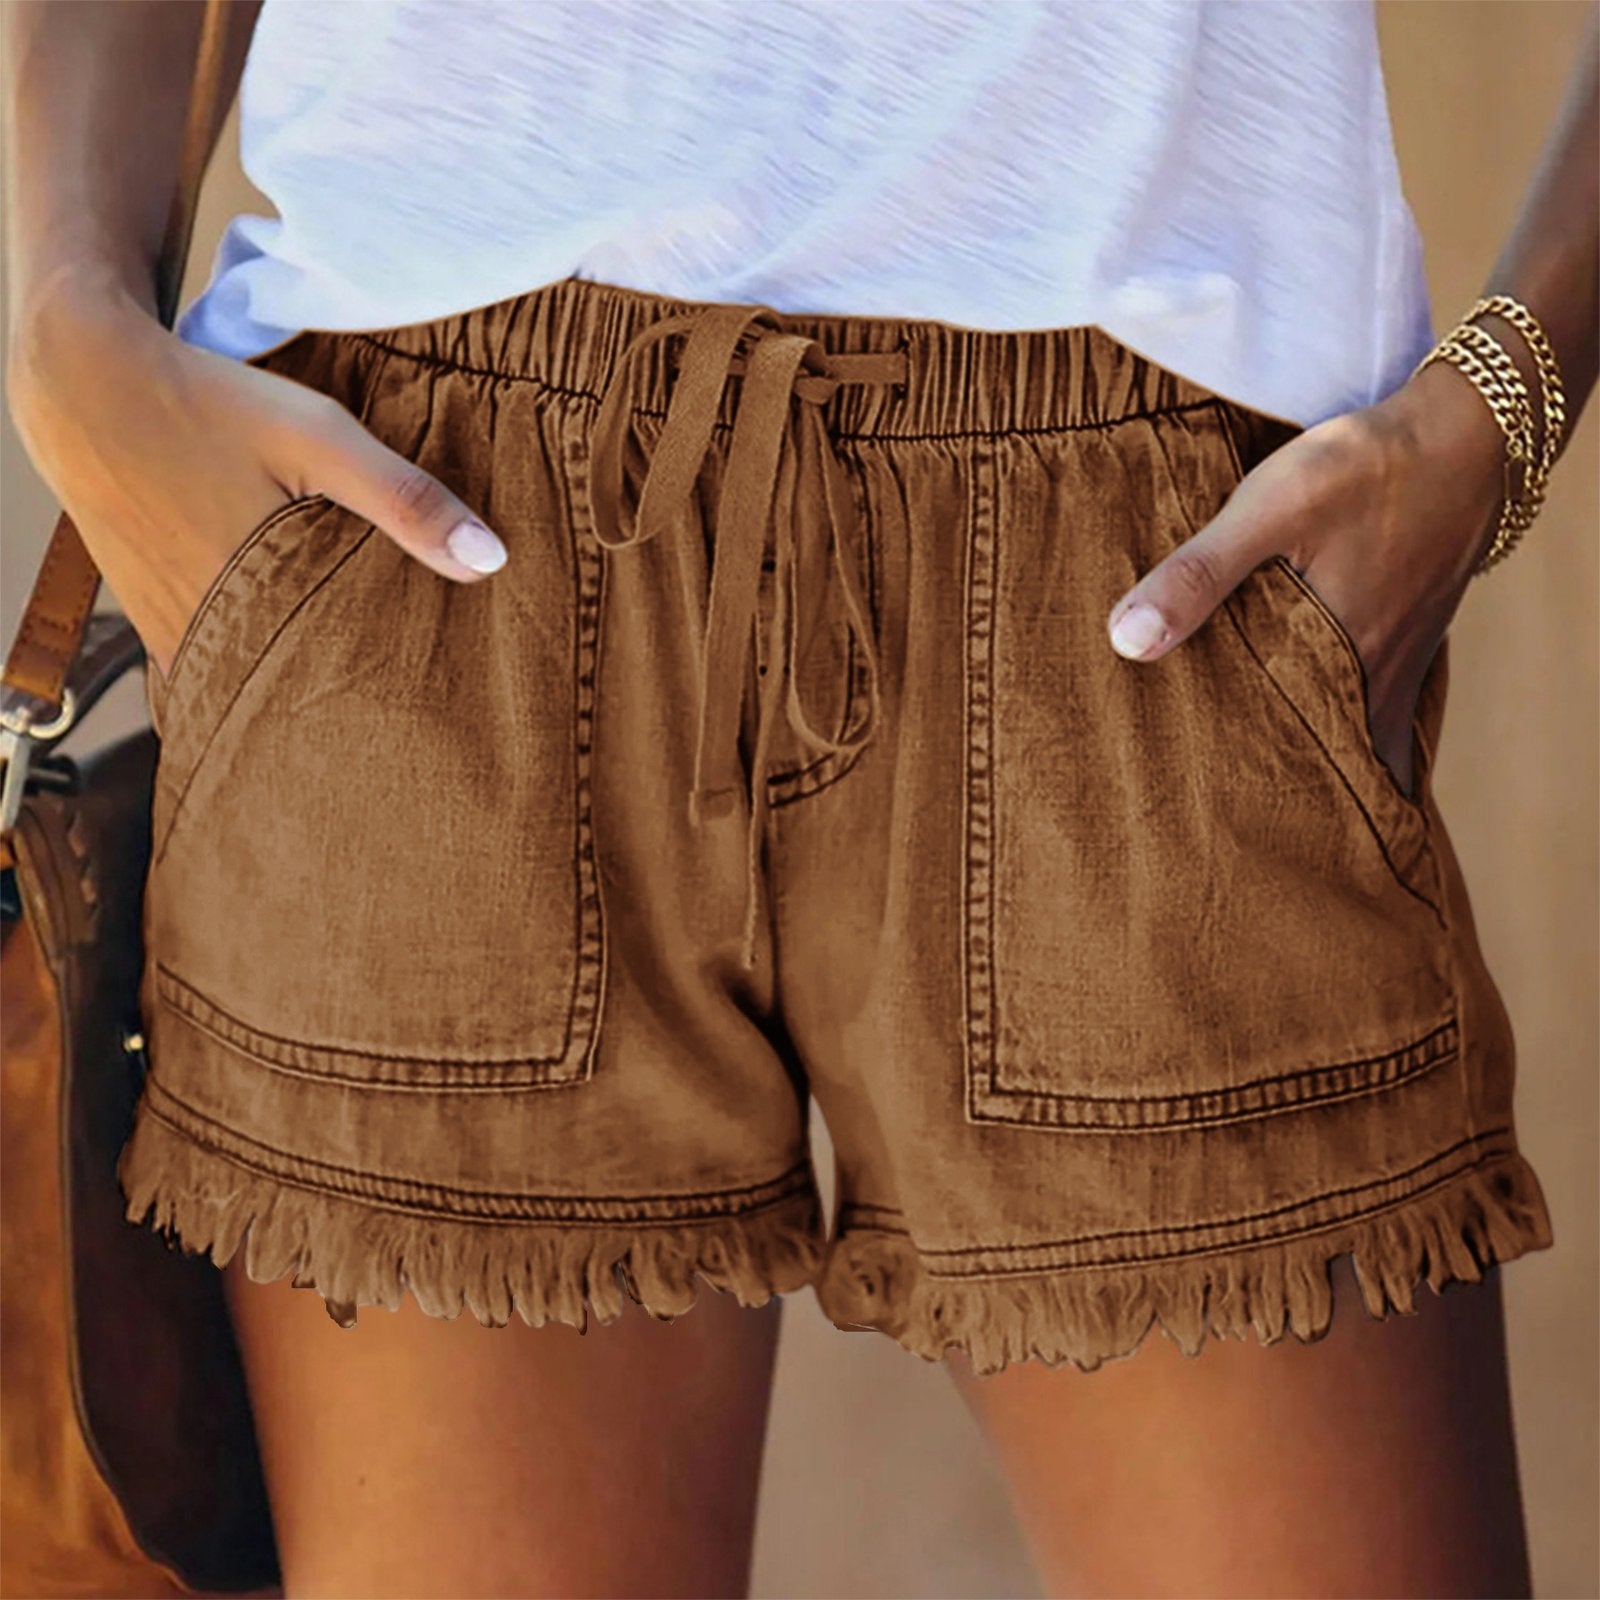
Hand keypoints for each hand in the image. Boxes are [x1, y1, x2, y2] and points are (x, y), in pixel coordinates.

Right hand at [6, 271, 509, 683]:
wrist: (84, 385)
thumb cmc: (210, 405)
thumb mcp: (319, 437)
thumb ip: (403, 500)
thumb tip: (489, 562)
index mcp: (253, 603)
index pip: (337, 685)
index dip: (385, 704)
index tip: (430, 722)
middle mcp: (205, 635)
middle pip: (296, 694)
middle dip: (347, 705)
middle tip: (401, 725)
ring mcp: (172, 634)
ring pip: (251, 683)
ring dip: (298, 686)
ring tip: (358, 698)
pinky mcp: (154, 620)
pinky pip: (214, 664)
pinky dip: (254, 662)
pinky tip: (291, 654)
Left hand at [1104, 358, 1510, 798]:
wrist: (1469, 430)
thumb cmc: (1366, 468)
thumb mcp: (1271, 509)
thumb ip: (1198, 574)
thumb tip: (1127, 642)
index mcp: (1341, 669)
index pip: (1294, 768)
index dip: (1254, 807)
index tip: (1207, 838)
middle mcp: (1377, 685)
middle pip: (1326, 768)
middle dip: (1279, 803)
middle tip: (1219, 832)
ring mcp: (1398, 667)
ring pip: (1351, 743)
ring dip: (1308, 766)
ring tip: (1248, 794)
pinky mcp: (1403, 642)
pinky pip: (1368, 708)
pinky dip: (1336, 727)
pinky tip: (1296, 724)